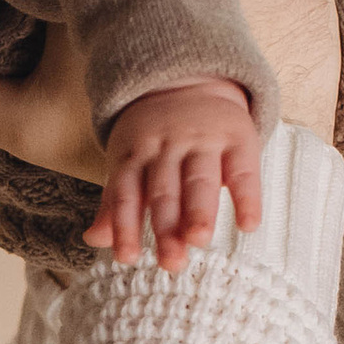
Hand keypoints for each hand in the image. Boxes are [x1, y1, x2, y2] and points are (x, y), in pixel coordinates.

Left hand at [84, 78, 257, 273]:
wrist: (189, 81)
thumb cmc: (153, 137)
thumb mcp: (127, 161)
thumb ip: (114, 203)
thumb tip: (94, 239)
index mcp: (135, 154)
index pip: (127, 194)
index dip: (125, 226)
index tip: (128, 257)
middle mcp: (168, 146)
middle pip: (165, 192)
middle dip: (166, 227)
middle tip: (170, 262)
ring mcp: (203, 140)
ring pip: (200, 180)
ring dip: (199, 212)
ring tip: (198, 240)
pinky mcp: (237, 137)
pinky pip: (244, 170)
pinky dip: (247, 198)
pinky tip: (248, 225)